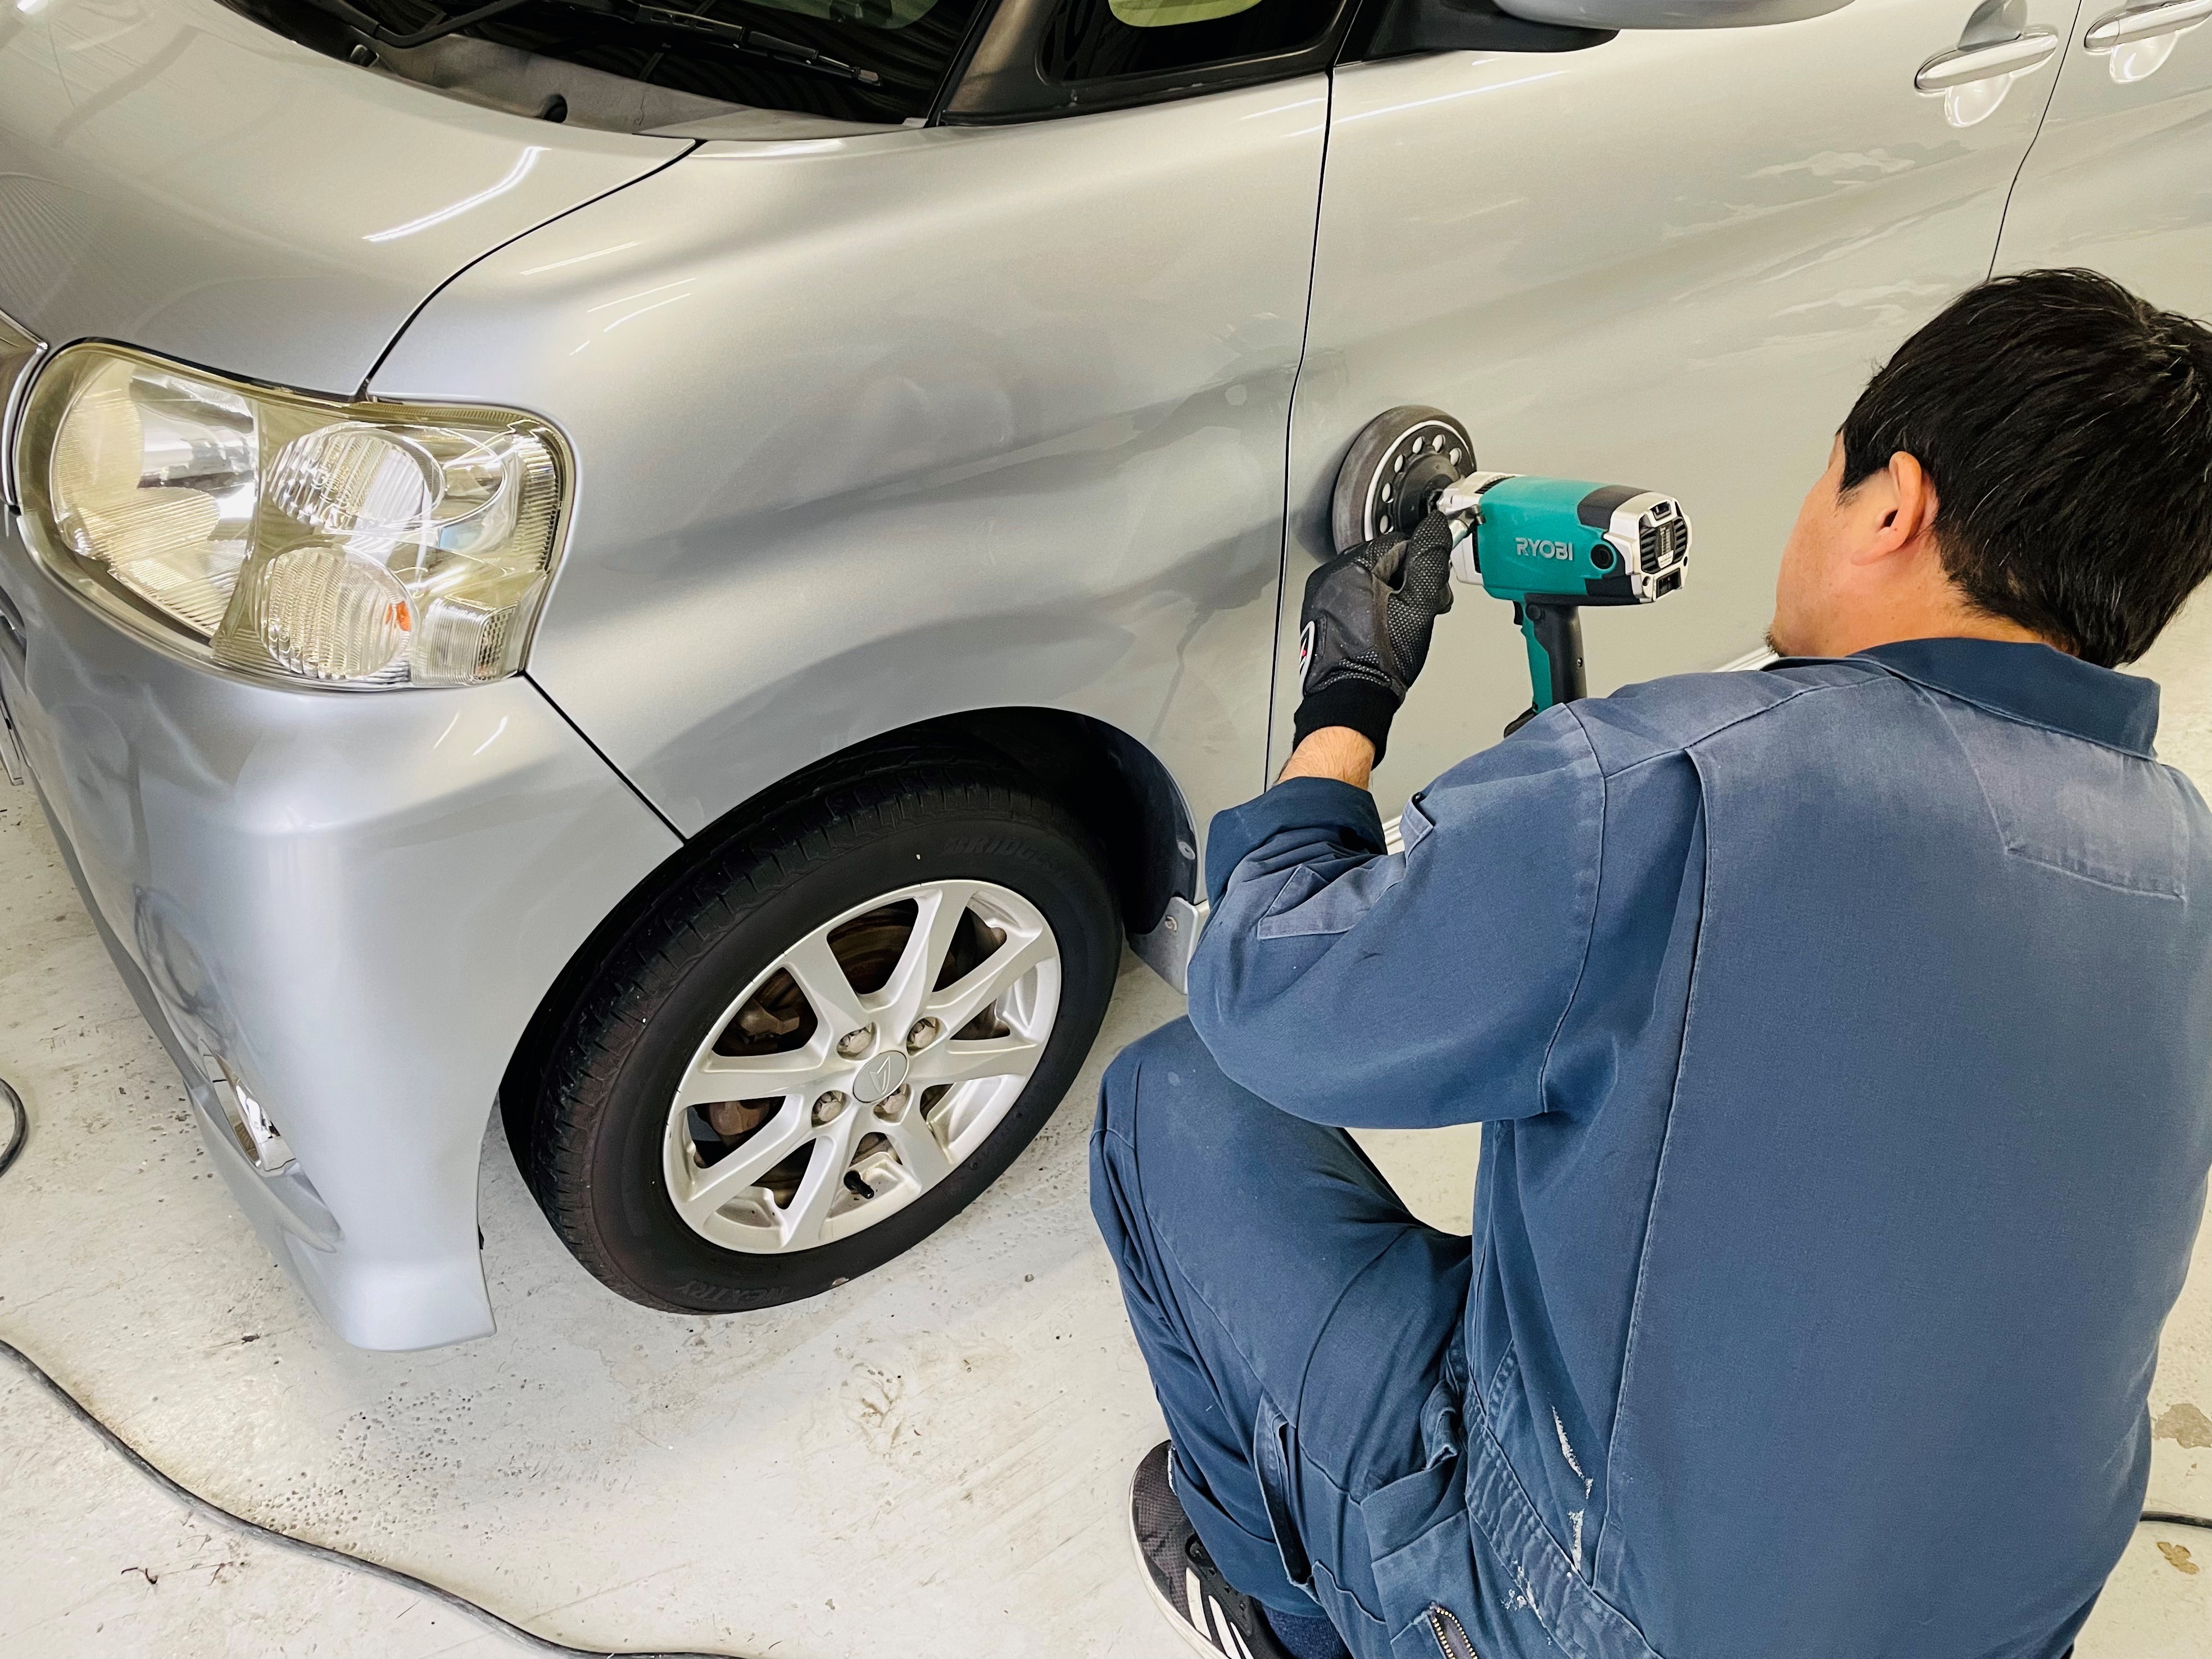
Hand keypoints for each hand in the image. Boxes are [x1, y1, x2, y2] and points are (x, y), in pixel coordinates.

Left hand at [1292, 511, 1454, 764]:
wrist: (1350, 701)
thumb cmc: (1381, 661)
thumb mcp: (1418, 606)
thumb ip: (1430, 560)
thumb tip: (1436, 526)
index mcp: (1352, 564)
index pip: (1401, 542)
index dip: (1424, 565)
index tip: (1433, 591)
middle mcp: (1329, 576)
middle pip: (1384, 562)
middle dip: (1408, 582)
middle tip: (1421, 613)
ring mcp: (1321, 598)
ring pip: (1369, 582)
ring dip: (1391, 597)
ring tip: (1401, 627)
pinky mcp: (1319, 617)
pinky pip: (1353, 601)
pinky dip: (1371, 611)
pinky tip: (1381, 634)